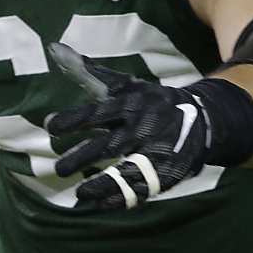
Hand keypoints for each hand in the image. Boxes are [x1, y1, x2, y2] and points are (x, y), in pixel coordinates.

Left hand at [45, 43, 215, 210]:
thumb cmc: (151, 102)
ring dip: (102, 184)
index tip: (50, 126)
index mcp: (131, 105)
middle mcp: (143, 128)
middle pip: (110, 146)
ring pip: (127, 171)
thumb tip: (56, 49)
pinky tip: (101, 203)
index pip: (98, 111)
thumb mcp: (125, 85)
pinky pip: (144, 189)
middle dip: (82, 158)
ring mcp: (158, 152)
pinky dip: (122, 198)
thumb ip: (89, 73)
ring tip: (80, 193)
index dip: (74, 119)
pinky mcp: (168, 173)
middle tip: (59, 168)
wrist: (202, 119)